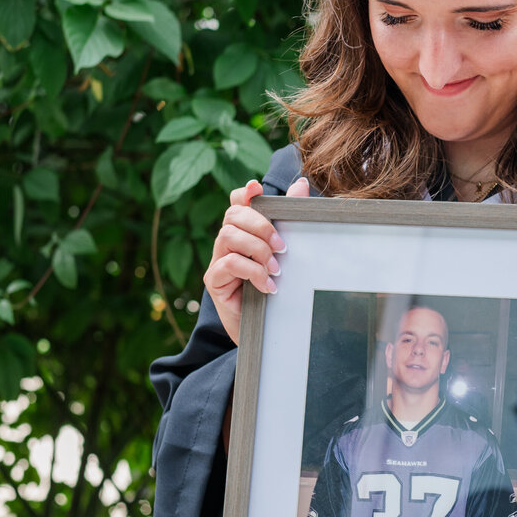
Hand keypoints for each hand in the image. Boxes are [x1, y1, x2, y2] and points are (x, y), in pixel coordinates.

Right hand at [203, 174, 308, 345]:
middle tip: (282, 247)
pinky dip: (252, 272)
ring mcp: (217, 261)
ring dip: (257, 250)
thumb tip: (302, 184)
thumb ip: (290, 220)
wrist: (263, 332)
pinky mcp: (214, 281)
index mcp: (244, 233)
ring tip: (275, 269)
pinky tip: (267, 286)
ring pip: (227, 236)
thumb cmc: (274, 290)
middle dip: (260, 226)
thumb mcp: (284, 254)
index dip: (244, 193)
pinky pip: (228, 264)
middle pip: (233, 215)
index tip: (255, 187)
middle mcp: (227, 243)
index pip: (237, 203)